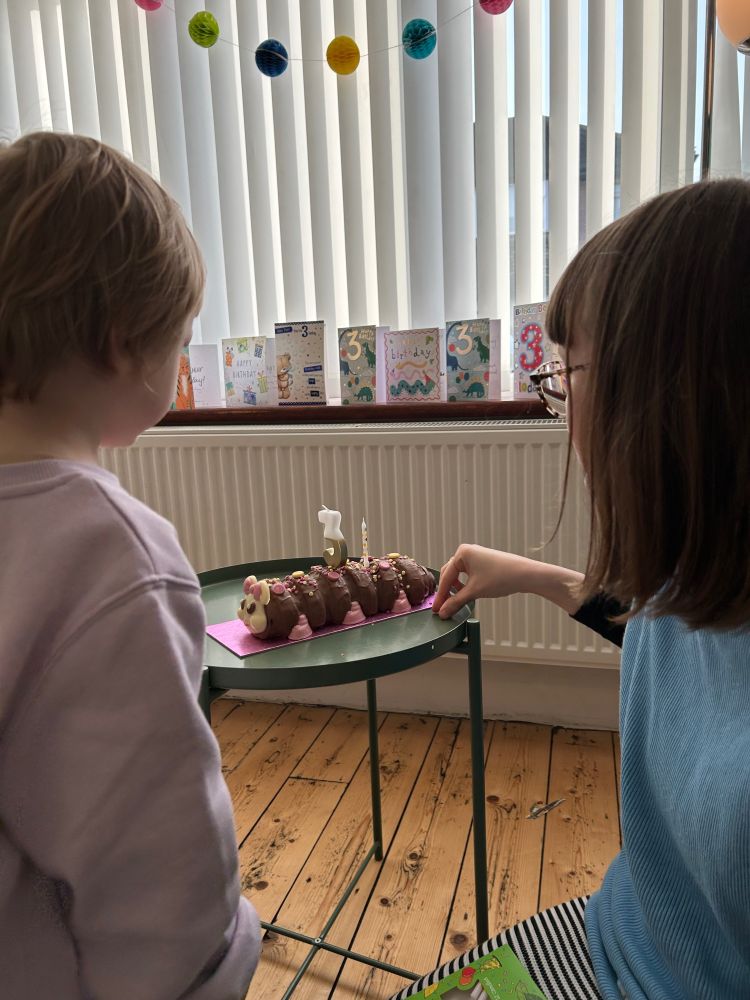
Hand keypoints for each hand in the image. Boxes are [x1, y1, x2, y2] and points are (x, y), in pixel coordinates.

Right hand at [433, 544, 585, 618]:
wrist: (525, 574)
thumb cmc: (501, 577)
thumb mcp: (475, 592)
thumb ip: (456, 602)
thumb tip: (443, 612)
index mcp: (462, 553)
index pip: (446, 577)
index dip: (440, 595)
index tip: (436, 610)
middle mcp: (467, 551)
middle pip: (449, 574)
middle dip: (446, 592)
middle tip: (442, 609)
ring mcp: (476, 556)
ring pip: (458, 575)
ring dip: (454, 589)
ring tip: (453, 603)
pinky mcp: (483, 562)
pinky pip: (467, 574)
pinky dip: (464, 585)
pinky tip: (465, 595)